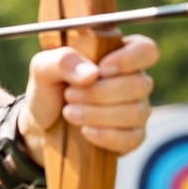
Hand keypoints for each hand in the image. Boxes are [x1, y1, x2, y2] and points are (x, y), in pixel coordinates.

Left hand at [18, 33, 158, 163]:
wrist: (42, 125)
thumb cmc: (49, 89)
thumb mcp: (44, 68)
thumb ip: (63, 61)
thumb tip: (92, 74)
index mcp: (118, 54)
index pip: (145, 50)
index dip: (130, 59)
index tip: (102, 69)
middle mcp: (134, 80)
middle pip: (138, 84)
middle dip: (99, 92)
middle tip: (69, 94)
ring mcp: (136, 109)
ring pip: (135, 112)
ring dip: (98, 114)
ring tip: (69, 112)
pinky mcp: (131, 136)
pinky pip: (131, 138)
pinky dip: (105, 135)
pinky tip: (85, 131)